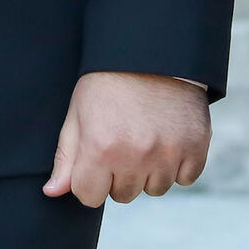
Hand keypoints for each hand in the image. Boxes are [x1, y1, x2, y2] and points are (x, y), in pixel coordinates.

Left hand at [43, 71, 210, 205]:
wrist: (153, 51)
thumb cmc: (107, 82)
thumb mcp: (78, 113)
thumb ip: (66, 157)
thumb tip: (52, 192)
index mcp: (100, 148)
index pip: (89, 196)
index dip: (90, 177)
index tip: (96, 155)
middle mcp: (136, 155)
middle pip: (123, 195)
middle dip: (119, 174)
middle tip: (123, 138)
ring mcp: (169, 153)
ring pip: (155, 189)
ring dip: (150, 171)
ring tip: (146, 134)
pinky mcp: (196, 147)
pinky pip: (186, 178)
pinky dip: (179, 164)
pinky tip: (168, 137)